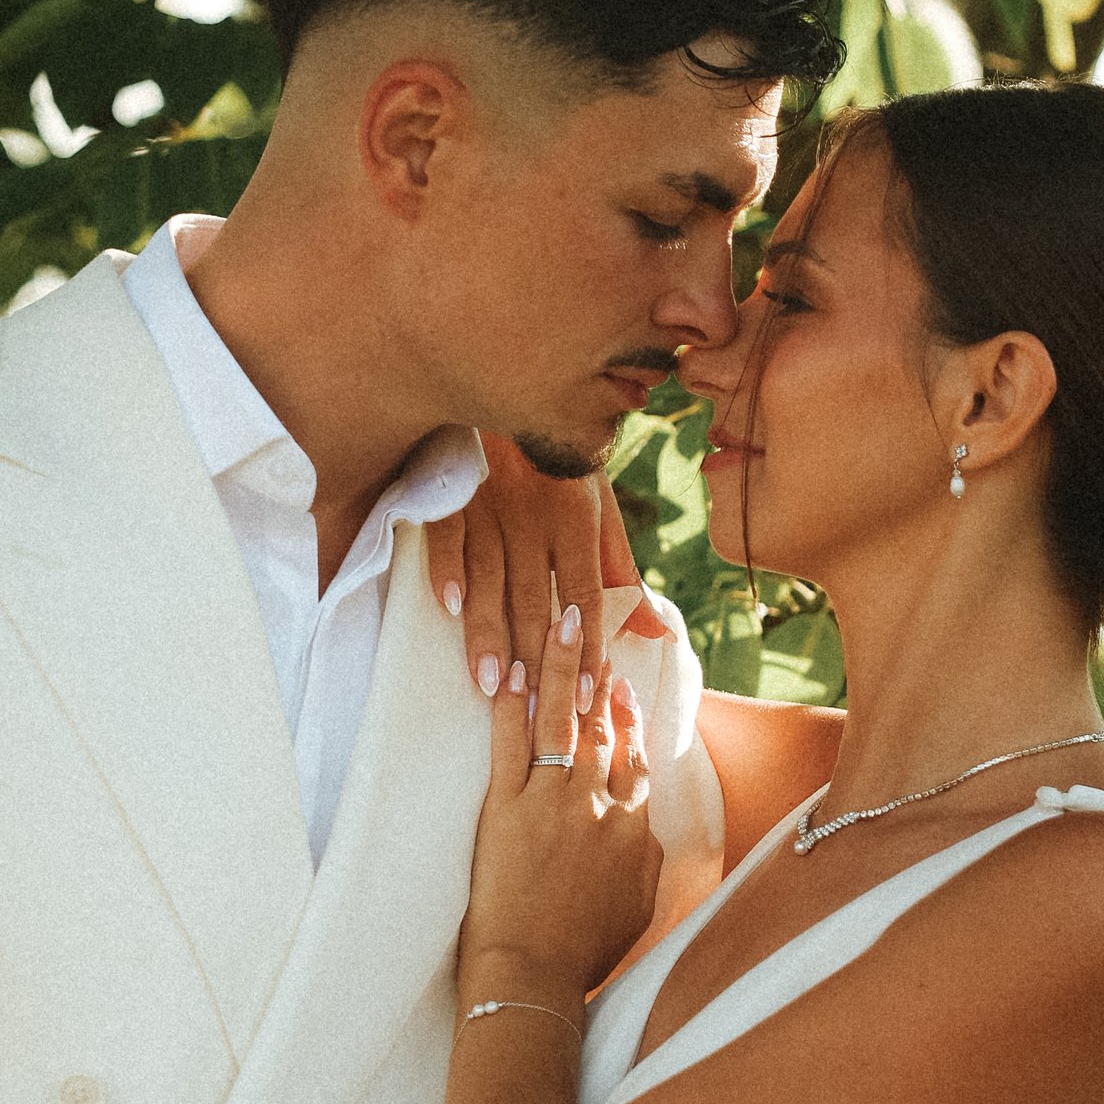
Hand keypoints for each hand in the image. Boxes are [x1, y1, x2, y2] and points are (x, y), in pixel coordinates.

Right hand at [427, 441, 665, 701]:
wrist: (511, 393)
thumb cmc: (559, 466)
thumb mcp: (598, 508)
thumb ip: (621, 572)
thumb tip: (657, 632)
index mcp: (577, 519)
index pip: (586, 592)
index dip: (589, 645)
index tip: (588, 696)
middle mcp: (535, 516)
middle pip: (536, 597)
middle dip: (537, 656)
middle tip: (535, 710)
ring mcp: (489, 506)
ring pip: (491, 578)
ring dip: (490, 632)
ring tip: (491, 684)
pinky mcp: (450, 497)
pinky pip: (447, 537)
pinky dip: (447, 570)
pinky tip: (448, 608)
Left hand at [462, 604, 660, 1004]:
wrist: (533, 974)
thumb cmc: (581, 955)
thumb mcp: (637, 910)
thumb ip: (645, 865)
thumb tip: (645, 837)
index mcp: (632, 832)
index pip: (635, 764)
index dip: (628, 722)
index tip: (623, 692)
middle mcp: (598, 807)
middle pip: (602, 730)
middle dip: (599, 677)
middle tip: (594, 633)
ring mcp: (552, 802)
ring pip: (564, 722)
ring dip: (565, 668)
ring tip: (563, 623)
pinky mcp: (507, 807)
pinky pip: (511, 742)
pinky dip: (513, 703)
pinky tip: (514, 668)